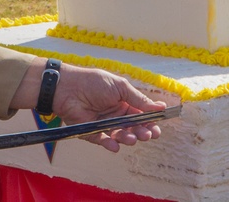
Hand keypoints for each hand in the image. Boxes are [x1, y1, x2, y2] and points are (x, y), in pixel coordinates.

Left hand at [52, 64, 166, 151]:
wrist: (67, 87)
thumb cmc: (93, 82)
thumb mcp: (119, 87)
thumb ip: (139, 100)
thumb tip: (161, 107)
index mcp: (124, 102)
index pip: (142, 116)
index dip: (150, 122)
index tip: (157, 128)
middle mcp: (116, 115)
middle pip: (134, 128)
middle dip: (142, 132)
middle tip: (147, 134)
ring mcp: (104, 124)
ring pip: (121, 136)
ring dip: (128, 138)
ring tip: (131, 137)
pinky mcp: (92, 132)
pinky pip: (104, 141)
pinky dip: (110, 145)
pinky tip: (115, 145)